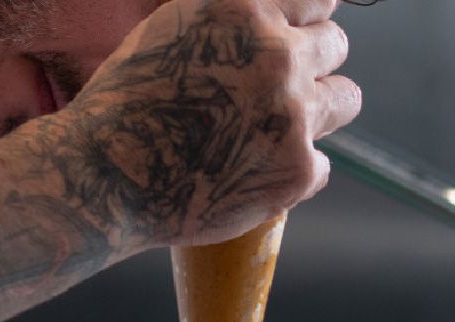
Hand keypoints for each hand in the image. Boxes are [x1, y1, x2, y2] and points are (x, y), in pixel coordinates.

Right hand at [59, 0, 360, 246]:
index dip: (307, 17)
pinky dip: (294, 167)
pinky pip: (322, 161)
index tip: (301, 31)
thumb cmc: (128, 98)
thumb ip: (234, 19)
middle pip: (336, 45)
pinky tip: (253, 168)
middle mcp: (278, 56)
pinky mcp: (300, 169)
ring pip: (346, 99)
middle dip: (314, 60)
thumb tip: (276, 17)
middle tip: (282, 82)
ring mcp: (295, 115)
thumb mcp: (175, 27)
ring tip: (277, 123)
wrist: (108, 173)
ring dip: (320, 108)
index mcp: (244, 10)